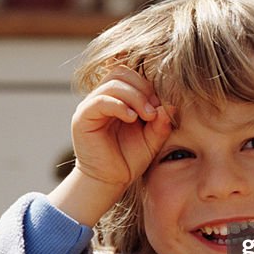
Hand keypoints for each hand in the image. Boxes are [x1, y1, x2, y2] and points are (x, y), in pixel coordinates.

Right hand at [48, 66, 172, 226]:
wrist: (108, 181)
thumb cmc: (129, 159)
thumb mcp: (152, 139)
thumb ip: (161, 122)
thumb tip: (170, 106)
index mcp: (118, 97)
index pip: (132, 74)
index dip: (149, 84)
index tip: (161, 105)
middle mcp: (102, 97)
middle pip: (122, 72)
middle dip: (143, 88)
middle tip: (154, 110)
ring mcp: (91, 105)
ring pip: (112, 83)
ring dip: (135, 96)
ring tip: (146, 116)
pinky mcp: (83, 117)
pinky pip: (100, 100)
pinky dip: (119, 105)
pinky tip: (132, 118)